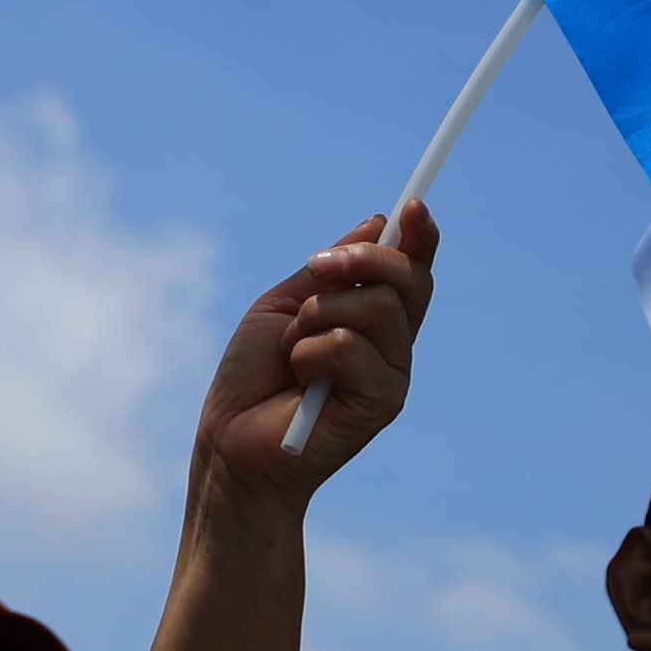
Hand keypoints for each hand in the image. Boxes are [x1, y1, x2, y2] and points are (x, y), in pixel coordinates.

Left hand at [193, 203, 435, 499]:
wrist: (230, 444)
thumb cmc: (253, 378)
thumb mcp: (284, 305)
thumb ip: (330, 273)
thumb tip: (378, 222)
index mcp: (371, 320)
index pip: (411, 271)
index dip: (419, 237)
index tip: (414, 206)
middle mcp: (392, 345)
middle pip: (407, 278)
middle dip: (359, 259)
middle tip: (315, 267)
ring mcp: (392, 374)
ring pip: (375, 306)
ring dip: (317, 316)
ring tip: (293, 350)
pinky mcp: (384, 403)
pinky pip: (349, 346)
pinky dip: (309, 354)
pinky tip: (300, 383)